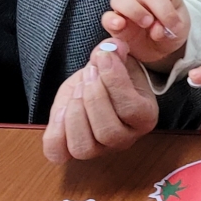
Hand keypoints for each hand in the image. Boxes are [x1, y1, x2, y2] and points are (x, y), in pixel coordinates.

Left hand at [41, 40, 158, 162]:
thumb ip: (115, 52)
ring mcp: (98, 149)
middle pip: (108, 132)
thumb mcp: (117, 60)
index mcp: (144, 117)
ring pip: (83, 148)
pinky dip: (56, 130)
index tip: (102, 57)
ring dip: (75, 115)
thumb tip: (111, 48)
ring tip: (77, 91)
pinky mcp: (71, 151)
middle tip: (89, 73)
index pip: (130, 108)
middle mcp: (124, 139)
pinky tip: (62, 109)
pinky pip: (58, 152)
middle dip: (93, 98)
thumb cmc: (113, 76)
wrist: (99, 87)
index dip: (114, 80)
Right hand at [101, 0, 188, 66]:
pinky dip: (112, 20)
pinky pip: (107, 17)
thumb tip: (156, 29)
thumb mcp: (179, 27)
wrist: (160, 50)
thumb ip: (172, 25)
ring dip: (134, 10)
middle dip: (159, 7)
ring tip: (147, 23)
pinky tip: (120, 24)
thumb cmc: (170, 30)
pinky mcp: (115, 24)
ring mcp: (127, 8)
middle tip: (168, 24)